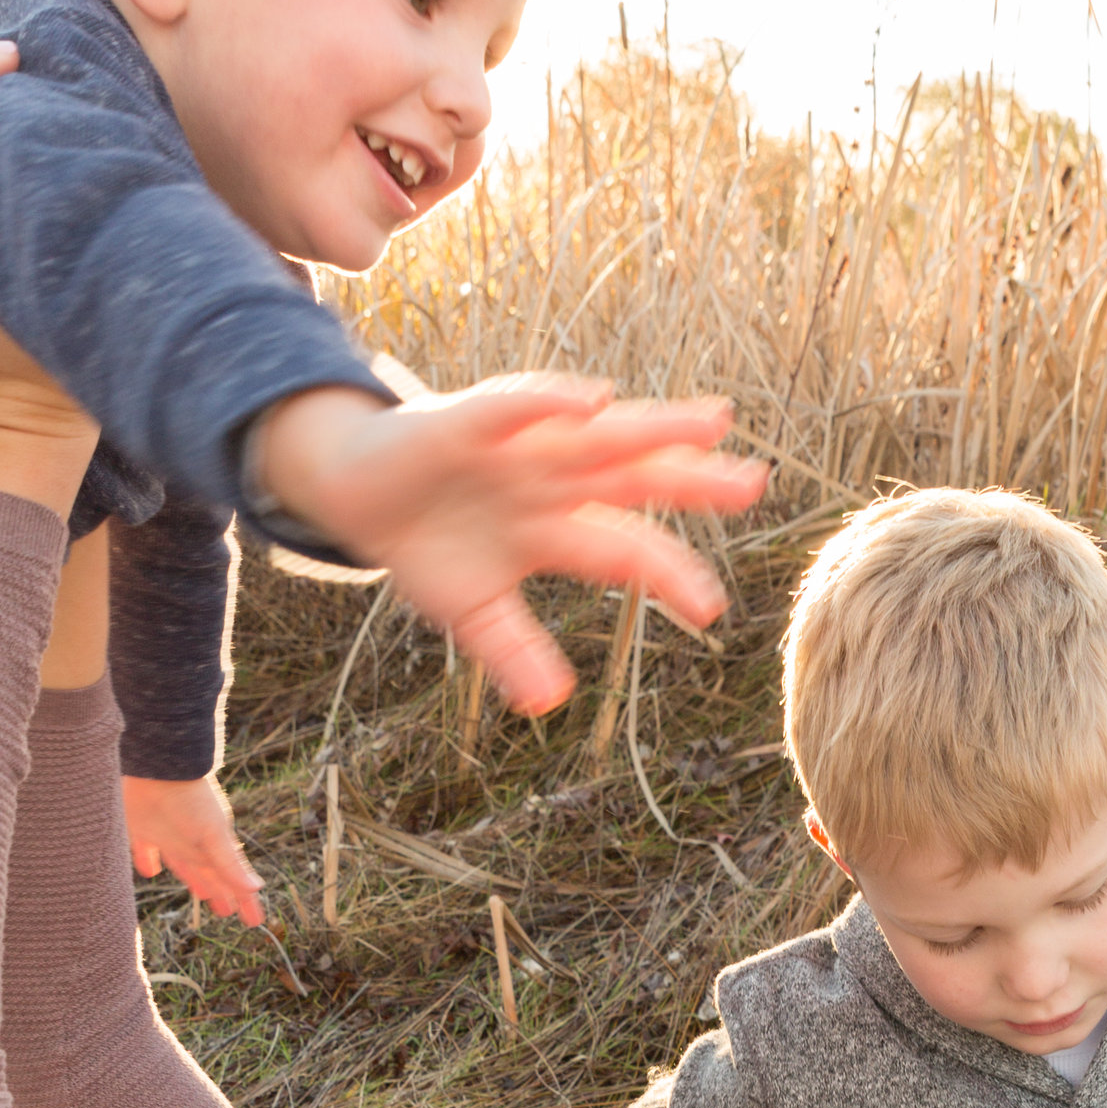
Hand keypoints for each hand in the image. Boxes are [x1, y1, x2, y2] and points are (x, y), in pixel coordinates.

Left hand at [122, 772, 263, 926]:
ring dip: (192, 880)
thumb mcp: (212, 834)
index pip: (232, 881)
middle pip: (209, 875)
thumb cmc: (189, 798)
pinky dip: (147, 862)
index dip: (244, 902)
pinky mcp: (141, 825)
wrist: (156, 762)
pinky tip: (150, 872)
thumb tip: (256, 889)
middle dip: (220, 893)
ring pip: (183, 865)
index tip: (255, 922)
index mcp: (212, 848)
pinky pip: (145, 851)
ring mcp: (168, 834)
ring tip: (201, 895)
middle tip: (228, 912)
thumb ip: (230, 864)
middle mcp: (192, 843)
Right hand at [251, 376, 768, 714]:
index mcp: (560, 529)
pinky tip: (594, 403)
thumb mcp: (472, 611)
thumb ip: (512, 651)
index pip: (628, 552)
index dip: (669, 577)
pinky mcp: (471, 420)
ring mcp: (518, 447)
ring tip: (712, 421)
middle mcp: (553, 481)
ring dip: (653, 427)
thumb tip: (550, 704)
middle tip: (753, 484)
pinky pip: (517, 406)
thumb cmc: (427, 545)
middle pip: (634, 480)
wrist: (353, 491)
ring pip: (597, 436)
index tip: (712, 611)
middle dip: (692, 481)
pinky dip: (552, 403)